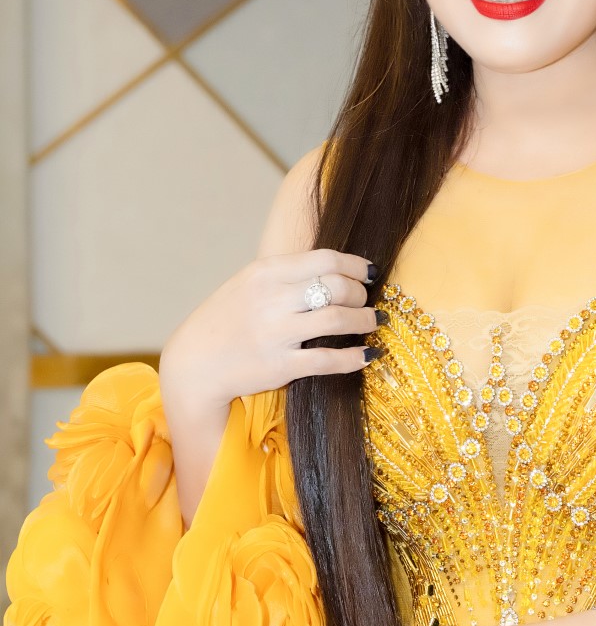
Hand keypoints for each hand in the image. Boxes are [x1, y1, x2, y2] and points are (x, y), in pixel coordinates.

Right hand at [159, 247, 382, 413]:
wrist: (194, 363)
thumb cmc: (225, 320)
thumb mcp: (248, 283)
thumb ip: (287, 274)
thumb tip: (336, 269)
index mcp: (265, 272)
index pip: (326, 259)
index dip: (356, 266)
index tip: (368, 273)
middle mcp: (271, 299)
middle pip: (337, 287)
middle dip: (360, 294)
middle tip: (364, 301)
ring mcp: (276, 334)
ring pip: (337, 320)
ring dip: (364, 320)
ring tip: (371, 322)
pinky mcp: (281, 366)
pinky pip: (328, 360)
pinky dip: (354, 357)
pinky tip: (366, 355)